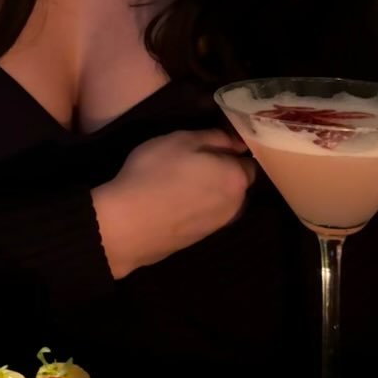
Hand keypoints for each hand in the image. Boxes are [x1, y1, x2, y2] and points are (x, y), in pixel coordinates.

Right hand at [92, 129, 255, 278]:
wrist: (129, 224)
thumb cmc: (157, 172)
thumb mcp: (182, 139)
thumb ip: (215, 137)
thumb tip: (236, 142)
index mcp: (235, 178)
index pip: (248, 162)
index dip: (232, 152)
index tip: (213, 145)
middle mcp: (235, 205)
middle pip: (236, 184)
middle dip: (223, 172)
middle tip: (194, 160)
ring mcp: (217, 226)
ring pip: (221, 201)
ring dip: (209, 191)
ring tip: (181, 181)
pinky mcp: (198, 240)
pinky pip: (204, 216)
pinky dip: (195, 207)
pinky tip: (173, 201)